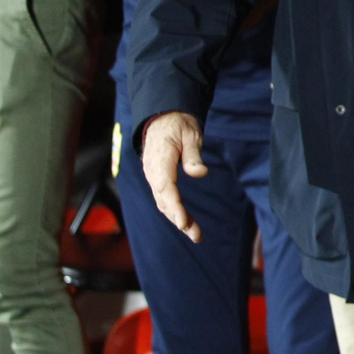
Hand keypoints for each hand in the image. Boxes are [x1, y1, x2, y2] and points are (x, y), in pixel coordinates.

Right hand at [141, 111, 207, 241]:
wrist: (163, 118)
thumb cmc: (179, 124)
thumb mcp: (191, 133)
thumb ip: (194, 154)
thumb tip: (200, 173)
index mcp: (160, 160)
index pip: (165, 187)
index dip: (174, 206)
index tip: (183, 222)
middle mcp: (153, 172)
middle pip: (164, 200)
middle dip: (179, 219)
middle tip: (197, 235)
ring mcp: (153, 176)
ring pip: (163, 203)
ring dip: (178, 219)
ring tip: (196, 234)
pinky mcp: (157, 179)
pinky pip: (164, 198)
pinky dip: (174, 211)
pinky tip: (187, 222)